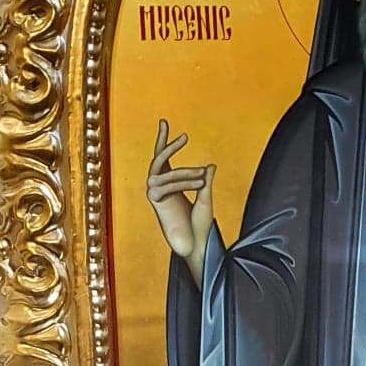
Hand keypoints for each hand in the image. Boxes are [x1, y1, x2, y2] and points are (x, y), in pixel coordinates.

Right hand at [146, 118, 214, 284]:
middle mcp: (160, 185)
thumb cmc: (200, 225)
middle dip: (167, 145)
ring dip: (185, 173)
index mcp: (170, 183)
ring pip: (165, 172)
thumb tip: (211, 165)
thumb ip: (206, 181)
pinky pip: (163, 184)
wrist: (195, 243)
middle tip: (184, 136)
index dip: (163, 140)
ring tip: (203, 175)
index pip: (163, 157)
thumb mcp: (206, 197)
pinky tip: (197, 184)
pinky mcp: (155, 200)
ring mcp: (155, 192)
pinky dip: (180, 182)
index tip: (163, 121)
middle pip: (158, 159)